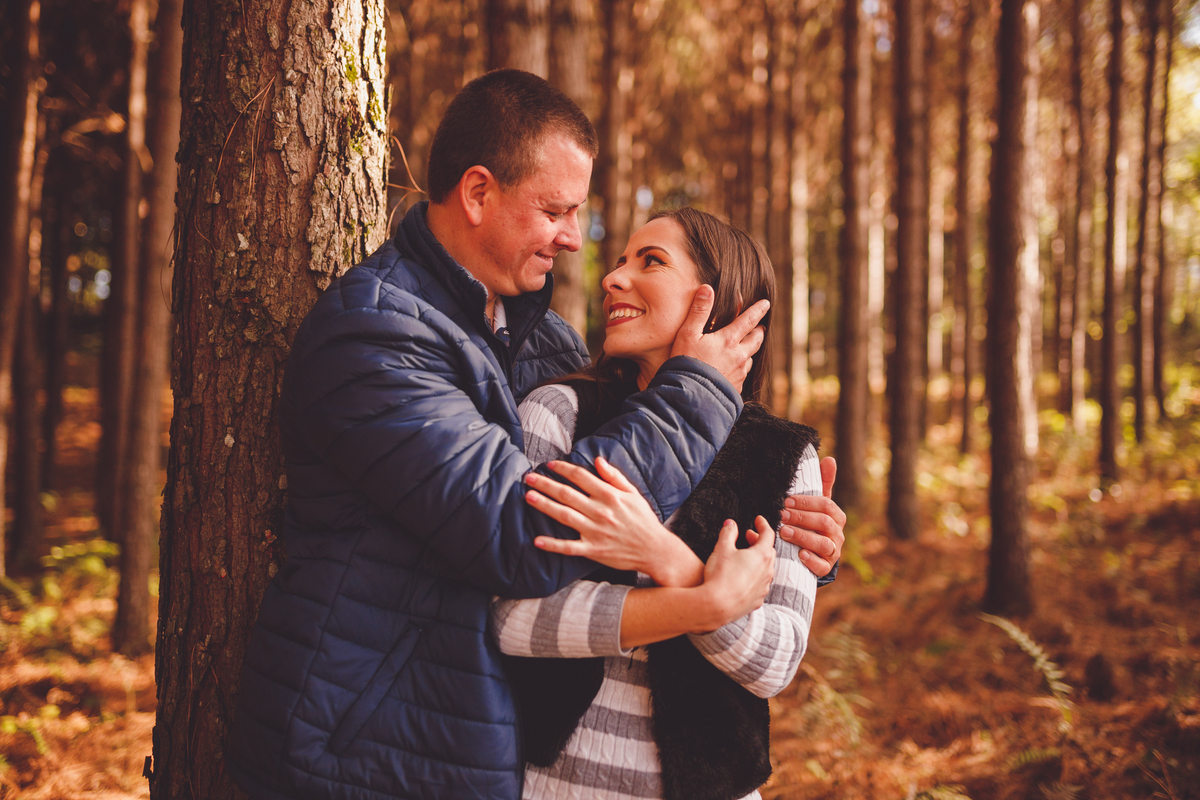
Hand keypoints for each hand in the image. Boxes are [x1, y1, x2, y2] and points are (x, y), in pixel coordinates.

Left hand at [526, 457, 703, 586]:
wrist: (655, 550)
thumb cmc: (644, 520)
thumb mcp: (633, 494)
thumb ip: (614, 477)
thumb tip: (598, 460)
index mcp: (609, 495)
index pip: (580, 477)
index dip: (563, 469)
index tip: (549, 464)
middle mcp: (600, 511)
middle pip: (567, 494)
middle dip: (546, 484)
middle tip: (529, 478)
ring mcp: (595, 532)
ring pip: (564, 516)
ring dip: (544, 505)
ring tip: (528, 497)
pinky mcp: (593, 550)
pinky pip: (569, 547)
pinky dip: (553, 545)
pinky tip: (537, 540)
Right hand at [669, 285, 768, 391]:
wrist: (690, 397)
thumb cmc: (685, 363)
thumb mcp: (687, 334)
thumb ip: (698, 311)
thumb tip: (707, 288)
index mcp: (729, 340)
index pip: (749, 320)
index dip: (758, 310)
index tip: (766, 303)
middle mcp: (739, 356)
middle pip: (756, 340)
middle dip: (759, 331)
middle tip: (760, 327)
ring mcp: (739, 374)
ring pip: (750, 358)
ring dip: (749, 351)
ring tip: (745, 349)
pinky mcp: (736, 388)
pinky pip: (742, 375)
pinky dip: (740, 369)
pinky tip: (733, 371)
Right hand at [697, 517, 775, 628]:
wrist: (716, 606)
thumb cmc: (720, 575)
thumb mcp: (722, 548)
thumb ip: (728, 533)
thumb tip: (731, 524)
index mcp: (762, 555)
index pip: (768, 534)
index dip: (763, 524)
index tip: (758, 520)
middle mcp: (768, 571)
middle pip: (769, 551)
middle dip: (759, 541)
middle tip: (748, 536)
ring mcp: (764, 587)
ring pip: (766, 569)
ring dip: (758, 560)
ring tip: (745, 556)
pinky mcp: (757, 600)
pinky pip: (760, 584)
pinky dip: (755, 576)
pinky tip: (743, 576)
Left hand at [779, 457, 844, 575]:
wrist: (813, 553)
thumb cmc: (813, 522)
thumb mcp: (817, 503)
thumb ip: (822, 483)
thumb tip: (829, 459)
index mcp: (836, 516)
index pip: (825, 505)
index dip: (806, 502)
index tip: (786, 500)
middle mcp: (837, 534)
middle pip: (823, 523)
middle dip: (801, 518)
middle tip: (781, 515)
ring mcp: (833, 552)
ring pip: (823, 544)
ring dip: (803, 537)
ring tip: (784, 533)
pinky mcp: (826, 568)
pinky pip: (822, 566)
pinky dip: (811, 560)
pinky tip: (799, 555)